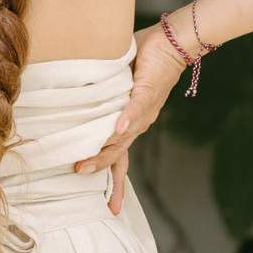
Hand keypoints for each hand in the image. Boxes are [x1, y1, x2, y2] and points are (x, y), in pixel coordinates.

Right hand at [73, 23, 188, 213]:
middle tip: (79, 177)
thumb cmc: (147, 62)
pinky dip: (125, 120)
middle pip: (117, 155)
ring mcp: (142, 111)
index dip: (114, 183)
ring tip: (84, 163)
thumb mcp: (122, 85)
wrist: (173, 44)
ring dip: (104, 152)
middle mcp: (138, 124)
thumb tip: (81, 104)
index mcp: (132, 125)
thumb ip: (106, 97)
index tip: (111, 208)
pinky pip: (134, 109)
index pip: (119, 158)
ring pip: (122, 138)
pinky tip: (116, 130)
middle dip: (99, 169)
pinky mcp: (146, 93)